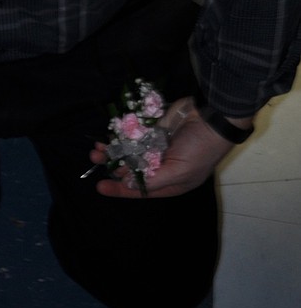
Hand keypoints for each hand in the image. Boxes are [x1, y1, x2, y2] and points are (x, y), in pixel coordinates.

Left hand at [90, 96, 235, 198]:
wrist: (212, 118)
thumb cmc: (200, 151)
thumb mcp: (178, 172)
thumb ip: (152, 179)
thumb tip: (127, 182)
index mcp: (170, 182)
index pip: (141, 189)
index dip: (120, 189)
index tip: (100, 187)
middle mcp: (161, 166)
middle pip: (132, 169)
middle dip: (113, 165)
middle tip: (94, 157)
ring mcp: (157, 146)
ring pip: (130, 151)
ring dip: (114, 149)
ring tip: (97, 147)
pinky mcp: (155, 129)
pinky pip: (134, 134)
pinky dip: (122, 135)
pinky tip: (109, 134)